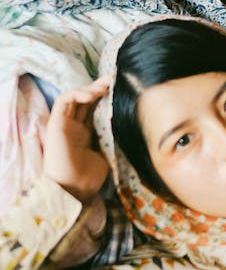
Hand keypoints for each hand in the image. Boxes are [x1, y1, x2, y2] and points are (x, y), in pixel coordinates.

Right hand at [43, 77, 110, 203]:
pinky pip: (64, 101)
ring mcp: (64, 125)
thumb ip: (111, 138)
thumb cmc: (88, 178)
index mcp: (85, 135)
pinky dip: (77, 94)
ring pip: (74, 97)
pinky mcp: (56, 123)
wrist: (73, 191)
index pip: (94, 110)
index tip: (119, 89)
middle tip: (113, 78)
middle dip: (99, 88)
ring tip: (105, 84)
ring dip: (90, 88)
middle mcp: (74, 127)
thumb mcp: (106, 154)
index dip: (104, 98)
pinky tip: (92, 94)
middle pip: (85, 101)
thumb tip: (126, 123)